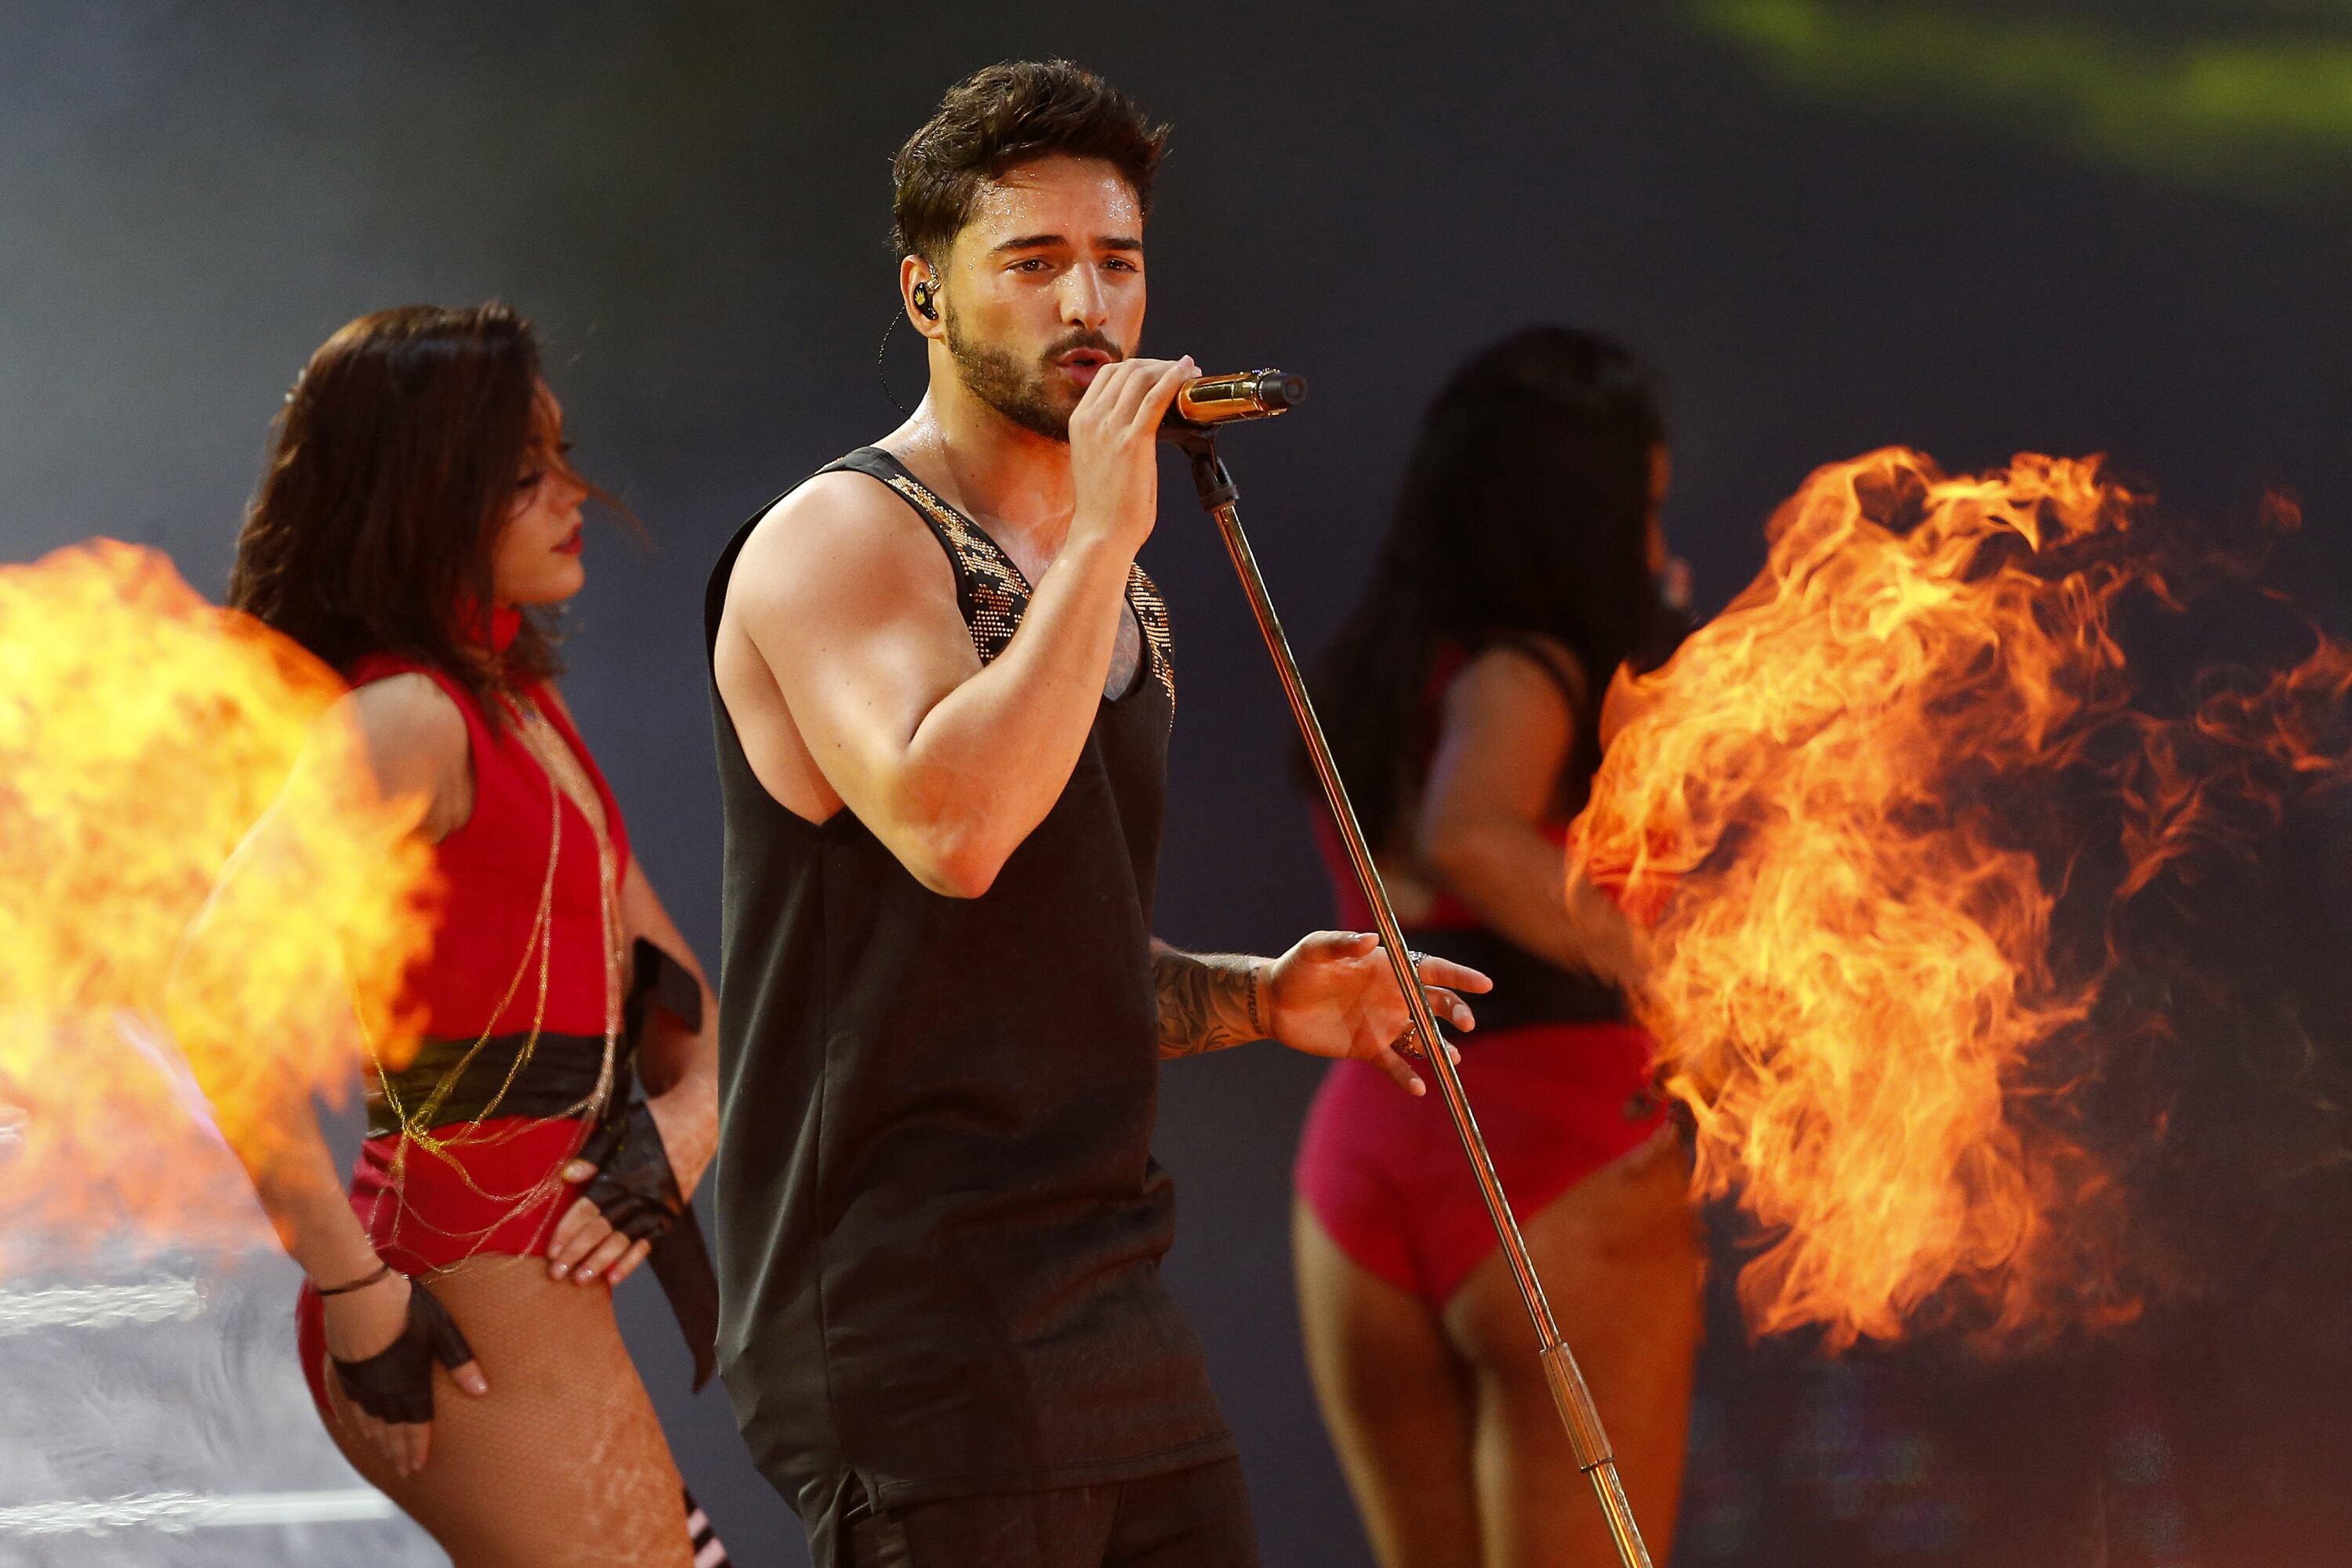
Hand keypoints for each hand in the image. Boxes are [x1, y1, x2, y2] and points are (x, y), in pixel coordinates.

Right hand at [320, 1271, 487, 1477]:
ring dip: (380, 1442)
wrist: (358, 1293)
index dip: (418, 1446)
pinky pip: (351, 1406)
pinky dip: (358, 1423)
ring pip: (371, 1421)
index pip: (416, 1423)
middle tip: (405, 1472)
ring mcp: (362, 1382)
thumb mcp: (441, 1329)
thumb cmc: (407, 1307)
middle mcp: (384, 1390)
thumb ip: (460, 1360)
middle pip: (392, 1429)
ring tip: (386, 1457)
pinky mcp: (345, 1371)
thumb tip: (482, 1390)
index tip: (418, 1467)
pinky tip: (360, 1429)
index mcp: (410, 1381)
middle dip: (400, 1451)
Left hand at [548, 1086, 705, 1288]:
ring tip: (580, 1280)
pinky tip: (614, 1277)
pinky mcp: (670, 1213)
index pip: (589, 1209)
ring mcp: (657, 1207)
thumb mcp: (620, 1126)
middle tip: (556, 1274)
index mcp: (623, 1174)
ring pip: (623, 1241)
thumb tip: (567, 1176)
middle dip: (577, 1253)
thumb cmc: (654, 1121)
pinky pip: (648, 1243)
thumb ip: (593, 1153)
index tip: (551, 1250)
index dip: (568, 1231)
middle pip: (602, 1230)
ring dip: (600, 1262)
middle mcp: (640, 1195)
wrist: (699, 1120)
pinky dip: (631, 1261)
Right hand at [1067, 355, 1195, 557]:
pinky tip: (1188, 373)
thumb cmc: (1104, 506)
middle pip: (1126, 369)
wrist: (1101, 533)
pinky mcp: (1132, 441)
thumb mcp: (1095, 460)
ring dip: (1169, 369)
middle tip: (1181, 370)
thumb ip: (1107, 437)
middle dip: (1157, 364)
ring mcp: (1110, 428)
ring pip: (1141, 377)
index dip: (1138, 366)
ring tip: (1190, 372)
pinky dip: (1174, 379)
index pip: (1108, 375)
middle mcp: (1091, 419)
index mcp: (1079, 421)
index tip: (1159, 371)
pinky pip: (1156, 397)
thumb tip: (1135, 425)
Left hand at [1264, 931, 1492, 1094]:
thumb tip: (1372, 941)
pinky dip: (1406, 1077)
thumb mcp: (1315, 950)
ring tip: (1452, 1059)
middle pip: (1435, 1004)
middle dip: (1455, 1012)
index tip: (1484, 984)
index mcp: (1387, 968)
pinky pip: (1394, 1065)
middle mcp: (1392, 996)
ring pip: (1422, 1038)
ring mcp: (1382, 1024)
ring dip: (1440, 1049)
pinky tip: (1417, 1088)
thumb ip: (1342, 943)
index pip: (1430, 970)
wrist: (1274, 1003)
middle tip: (1466, 1023)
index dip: (1458, 977)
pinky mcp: (1367, 1048)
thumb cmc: (1297, 968)